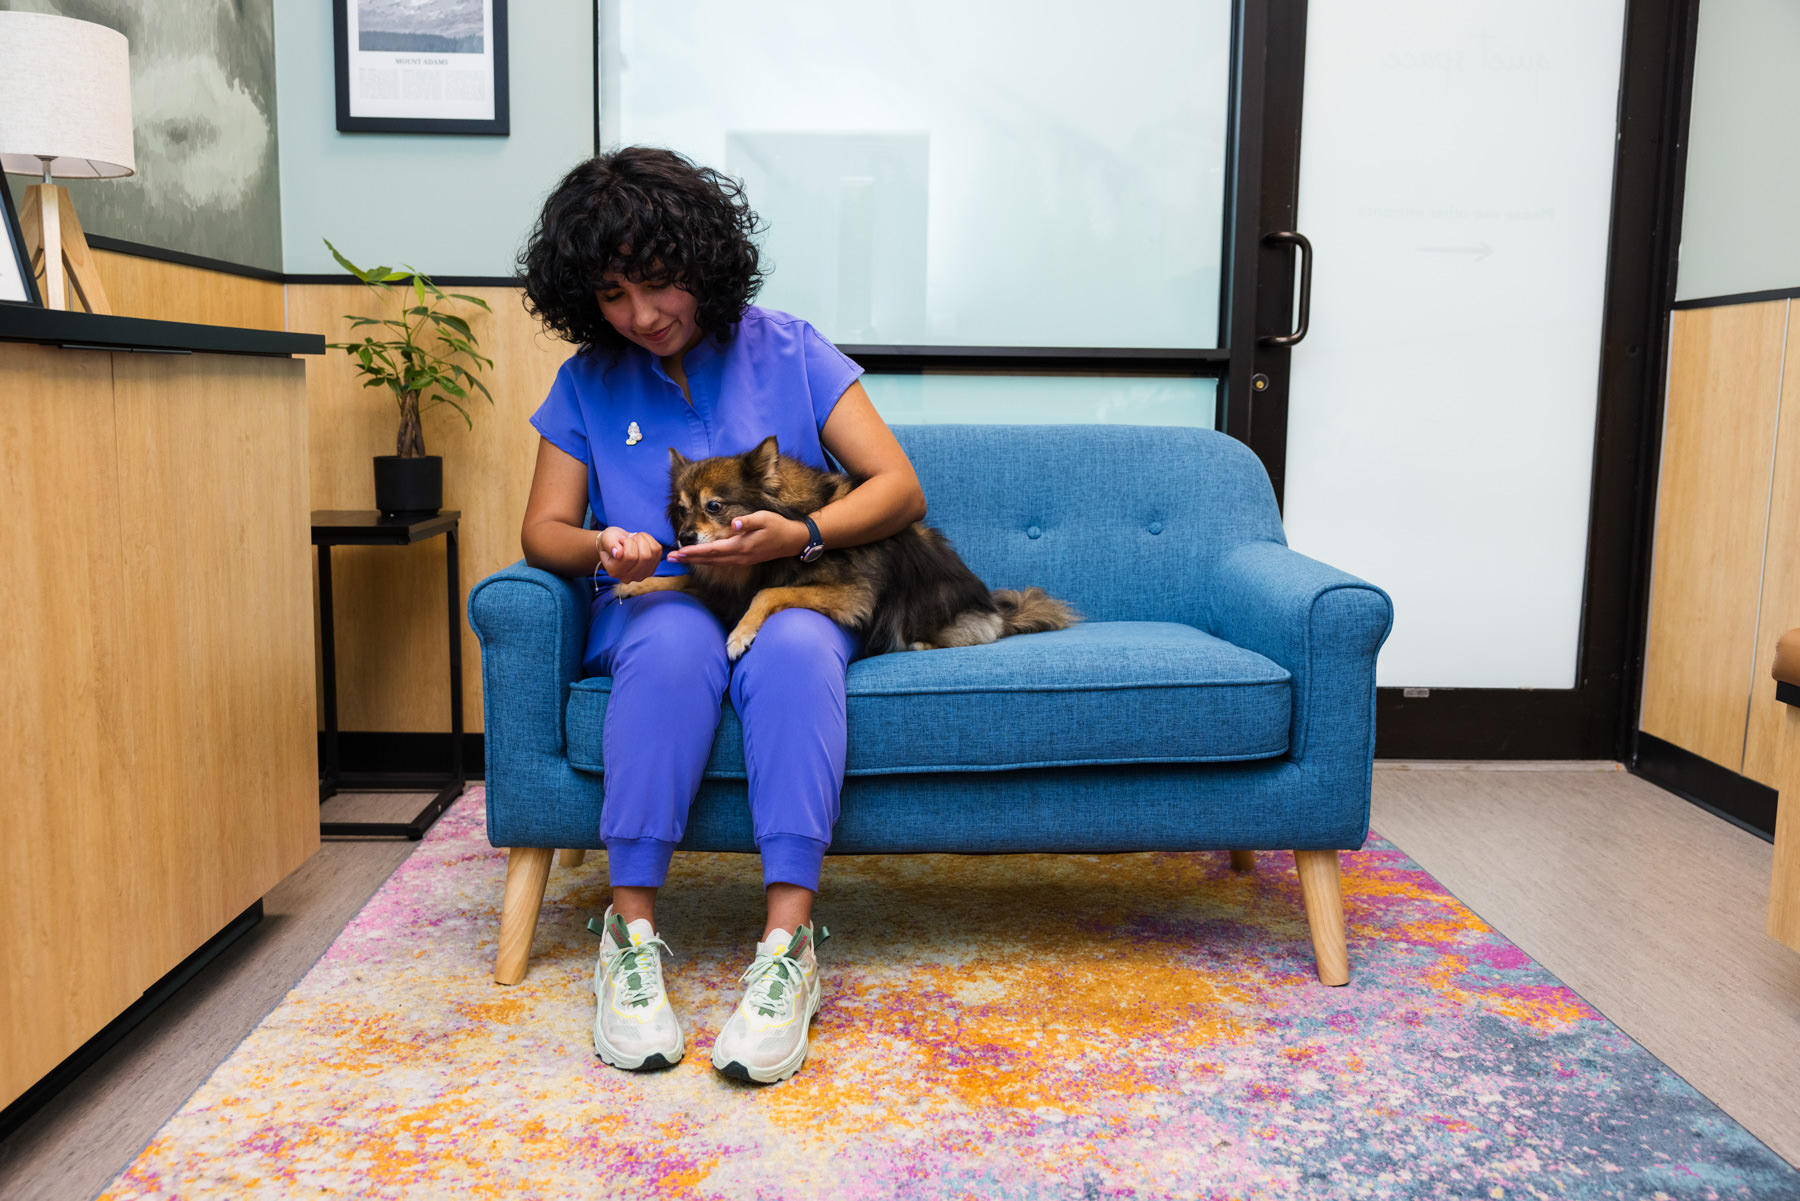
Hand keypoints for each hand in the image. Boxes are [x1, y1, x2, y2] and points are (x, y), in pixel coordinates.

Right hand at [597, 526, 662, 583]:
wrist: (618, 544)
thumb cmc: (611, 541)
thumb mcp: (607, 539)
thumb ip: (610, 545)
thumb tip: (618, 554)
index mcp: (615, 571)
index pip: (630, 557)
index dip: (628, 543)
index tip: (622, 539)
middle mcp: (628, 577)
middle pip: (645, 557)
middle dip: (639, 541)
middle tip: (630, 537)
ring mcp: (642, 575)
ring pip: (653, 553)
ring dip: (645, 540)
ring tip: (635, 538)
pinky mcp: (651, 569)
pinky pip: (658, 551)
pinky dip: (651, 541)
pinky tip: (641, 541)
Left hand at [666, 512, 808, 566]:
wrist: (792, 541)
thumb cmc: (778, 526)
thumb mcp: (764, 518)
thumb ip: (748, 521)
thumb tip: (734, 523)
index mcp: (741, 545)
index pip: (712, 550)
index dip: (695, 552)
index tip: (679, 552)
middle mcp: (739, 556)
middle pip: (709, 559)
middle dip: (689, 559)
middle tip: (670, 558)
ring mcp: (741, 560)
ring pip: (713, 563)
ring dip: (695, 561)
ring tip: (679, 559)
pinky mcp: (743, 559)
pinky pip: (720, 562)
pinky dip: (706, 561)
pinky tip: (698, 559)